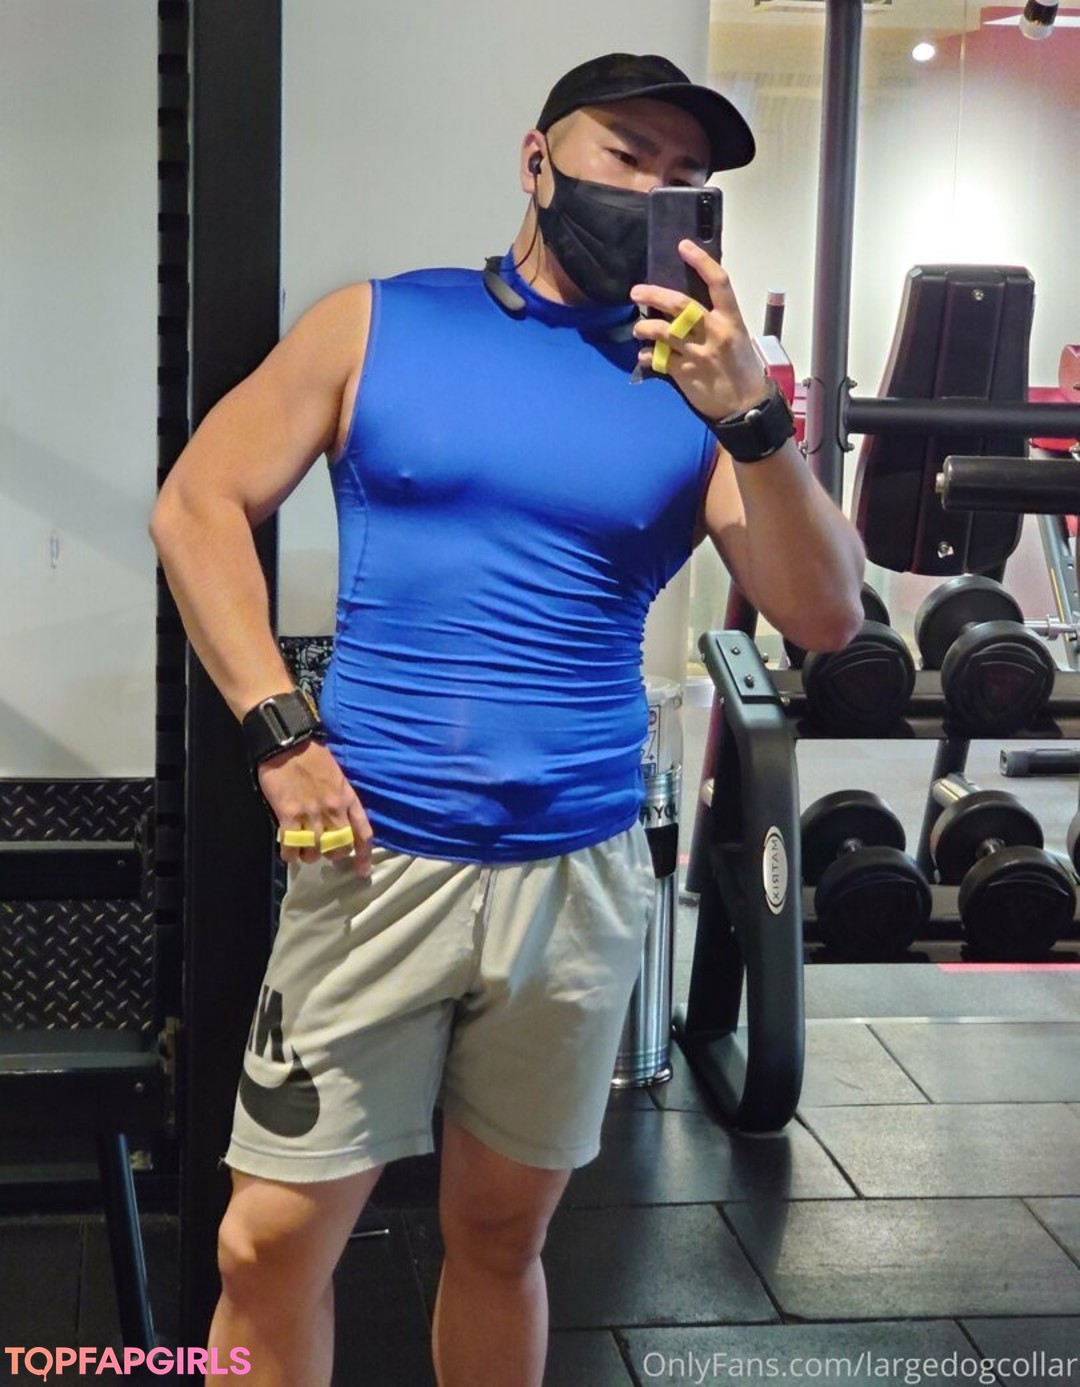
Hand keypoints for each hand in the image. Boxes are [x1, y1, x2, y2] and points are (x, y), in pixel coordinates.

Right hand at [257, 740, 373, 877]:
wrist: (288, 742)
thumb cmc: (312, 755)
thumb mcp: (337, 776)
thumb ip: (340, 799)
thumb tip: (339, 820)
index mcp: (348, 798)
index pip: (363, 833)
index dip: (363, 855)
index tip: (362, 871)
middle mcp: (333, 809)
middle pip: (340, 847)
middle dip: (333, 854)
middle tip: (323, 851)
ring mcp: (312, 813)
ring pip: (317, 851)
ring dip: (310, 855)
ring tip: (304, 850)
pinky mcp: (289, 815)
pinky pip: (293, 846)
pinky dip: (291, 853)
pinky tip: (289, 850)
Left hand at [630, 241, 769, 421]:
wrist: (745, 406)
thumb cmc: (742, 368)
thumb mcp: (737, 337)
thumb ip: (715, 319)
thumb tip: (687, 305)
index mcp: (731, 320)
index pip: (718, 282)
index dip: (701, 262)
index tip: (683, 246)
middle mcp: (715, 333)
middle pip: (681, 305)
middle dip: (654, 295)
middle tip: (636, 292)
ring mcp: (699, 354)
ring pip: (664, 332)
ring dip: (645, 327)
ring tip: (638, 328)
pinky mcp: (685, 373)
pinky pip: (658, 359)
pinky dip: (647, 356)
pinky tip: (643, 355)